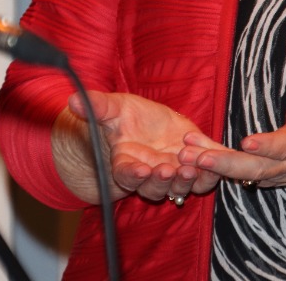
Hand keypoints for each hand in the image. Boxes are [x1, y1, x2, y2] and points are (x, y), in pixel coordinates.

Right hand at [52, 91, 220, 204]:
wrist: (147, 123)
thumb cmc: (125, 117)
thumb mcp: (112, 108)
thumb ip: (96, 106)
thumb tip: (72, 99)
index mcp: (126, 164)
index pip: (126, 175)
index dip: (132, 175)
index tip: (138, 170)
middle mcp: (149, 175)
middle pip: (154, 187)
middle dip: (162, 181)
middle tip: (168, 171)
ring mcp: (172, 174)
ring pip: (179, 187)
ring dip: (185, 180)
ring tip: (190, 168)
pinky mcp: (193, 166)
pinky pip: (203, 177)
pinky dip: (209, 172)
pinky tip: (213, 160)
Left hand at [178, 55, 285, 194]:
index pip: (283, 146)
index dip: (266, 146)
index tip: (246, 142)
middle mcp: (285, 164)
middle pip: (254, 168)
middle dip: (225, 163)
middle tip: (198, 155)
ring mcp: (271, 174)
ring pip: (240, 174)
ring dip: (213, 166)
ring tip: (186, 153)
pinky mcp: (260, 176)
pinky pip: (235, 175)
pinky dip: (213, 169)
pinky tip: (189, 158)